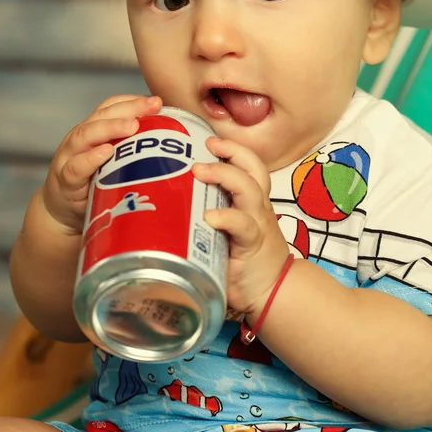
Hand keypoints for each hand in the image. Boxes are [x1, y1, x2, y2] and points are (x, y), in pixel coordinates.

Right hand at [41, 93, 161, 233]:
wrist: (61, 215)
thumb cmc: (93, 187)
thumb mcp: (112, 165)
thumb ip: (130, 152)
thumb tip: (171, 146)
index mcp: (92, 132)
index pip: (109, 107)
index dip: (132, 101)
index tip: (156, 101)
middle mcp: (78, 139)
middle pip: (101, 116)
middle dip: (128, 109)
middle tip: (152, 106)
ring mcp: (69, 158)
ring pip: (86, 135)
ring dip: (110, 128)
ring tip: (132, 126)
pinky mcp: (65, 182)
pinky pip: (77, 167)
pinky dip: (91, 159)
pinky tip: (107, 152)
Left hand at [192, 136, 290, 319]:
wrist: (272, 293)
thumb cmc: (242, 261)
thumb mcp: (225, 233)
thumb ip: (203, 216)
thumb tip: (159, 205)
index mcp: (250, 201)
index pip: (248, 165)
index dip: (232, 148)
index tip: (208, 138)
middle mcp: (256, 207)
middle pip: (253, 168)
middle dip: (231, 151)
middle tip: (206, 145)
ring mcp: (257, 224)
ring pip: (249, 189)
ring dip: (224, 176)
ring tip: (199, 170)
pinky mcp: (252, 245)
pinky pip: (243, 225)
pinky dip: (227, 217)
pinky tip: (210, 217)